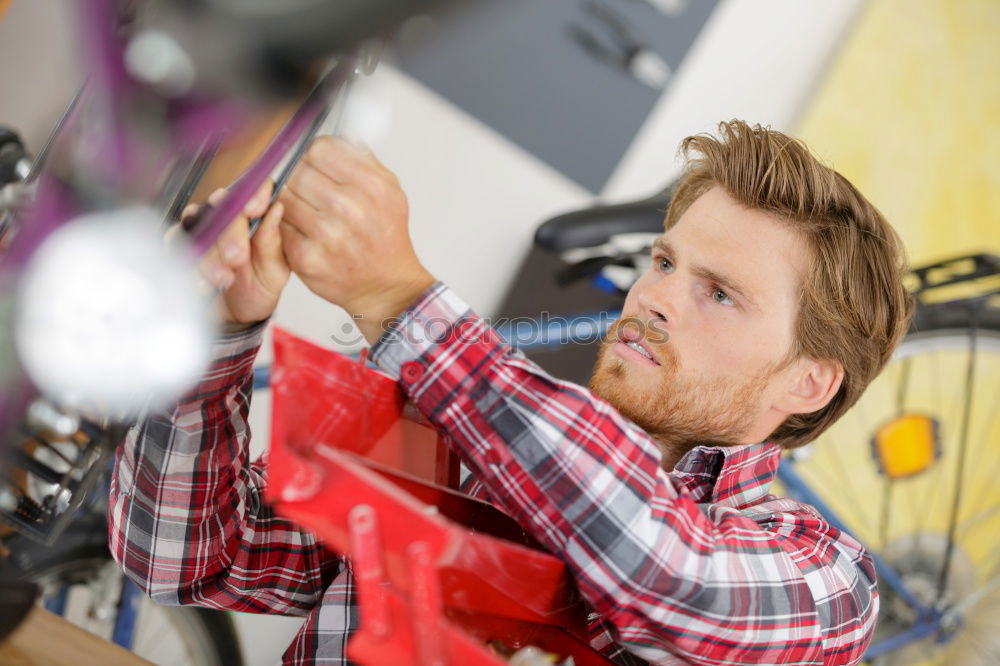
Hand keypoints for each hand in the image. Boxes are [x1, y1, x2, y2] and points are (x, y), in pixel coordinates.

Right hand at [175, 182, 288, 328]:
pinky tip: (203, 284)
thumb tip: (277, 208)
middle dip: (230, 233)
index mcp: (256, 217)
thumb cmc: (259, 286)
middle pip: (222, 206)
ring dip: (209, 254)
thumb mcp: (275, 269)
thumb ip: (273, 241)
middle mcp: (227, 217)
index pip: (254, 191)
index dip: (253, 193)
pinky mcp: (181, 244)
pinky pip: (176, 244)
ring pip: (197, 224)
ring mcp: (202, 228)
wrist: (236, 314)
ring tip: (223, 279)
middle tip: (237, 257)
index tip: (255, 208)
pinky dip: (190, 267)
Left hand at [278, 136, 434, 343]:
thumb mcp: (390, 189)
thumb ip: (363, 158)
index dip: (314, 155)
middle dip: (301, 179)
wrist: (386, 285)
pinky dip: (288, 227)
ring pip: (284, 198)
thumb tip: (338, 134)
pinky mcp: (307, 258)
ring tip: (310, 212)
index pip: (320, 149)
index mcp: (372, 186)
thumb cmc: (385, 236)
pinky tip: (306, 232)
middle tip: (312, 192)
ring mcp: (326, 235)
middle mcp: (350, 209)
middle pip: (298, 171)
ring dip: (292, 202)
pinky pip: (280, 227)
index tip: (317, 166)